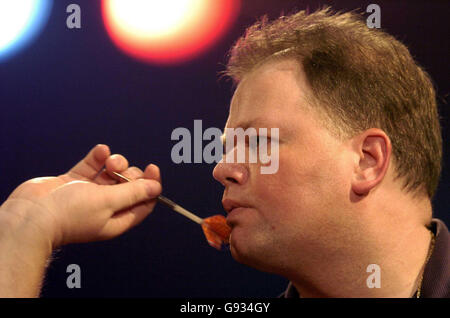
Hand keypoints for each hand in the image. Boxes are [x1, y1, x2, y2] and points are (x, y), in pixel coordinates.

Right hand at [0, 144, 161, 248]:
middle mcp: (106, 207)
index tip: (152, 169)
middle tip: (120, 170)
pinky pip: (93, 166)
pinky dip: (98, 157)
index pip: (144, 203)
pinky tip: (100, 151)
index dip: (151, 186)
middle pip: (129, 186)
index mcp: (117, 219)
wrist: (31, 215)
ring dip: (115, 163)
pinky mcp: (74, 182)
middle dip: (129, 173)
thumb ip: (133, 193)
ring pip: (112, 174)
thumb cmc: (69, 214)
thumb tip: (155, 188)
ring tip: (108, 162)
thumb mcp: (109, 202)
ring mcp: (89, 194)